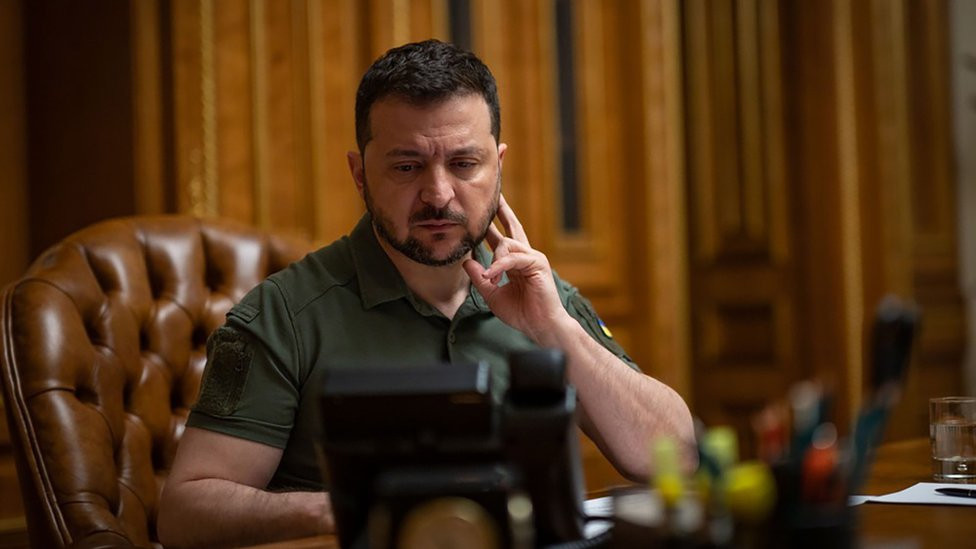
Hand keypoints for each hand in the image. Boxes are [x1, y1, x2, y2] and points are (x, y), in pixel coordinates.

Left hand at [463, 195, 570, 343]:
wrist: (541, 326)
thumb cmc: (522, 313)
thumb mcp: (493, 294)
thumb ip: (480, 277)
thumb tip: (466, 260)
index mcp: (516, 263)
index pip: (503, 238)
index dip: (492, 226)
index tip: (481, 214)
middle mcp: (525, 256)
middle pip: (513, 227)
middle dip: (502, 211)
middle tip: (493, 196)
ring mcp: (533, 258)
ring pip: (507, 244)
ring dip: (494, 258)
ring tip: (489, 276)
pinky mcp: (537, 264)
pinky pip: (512, 258)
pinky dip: (500, 266)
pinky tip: (493, 275)